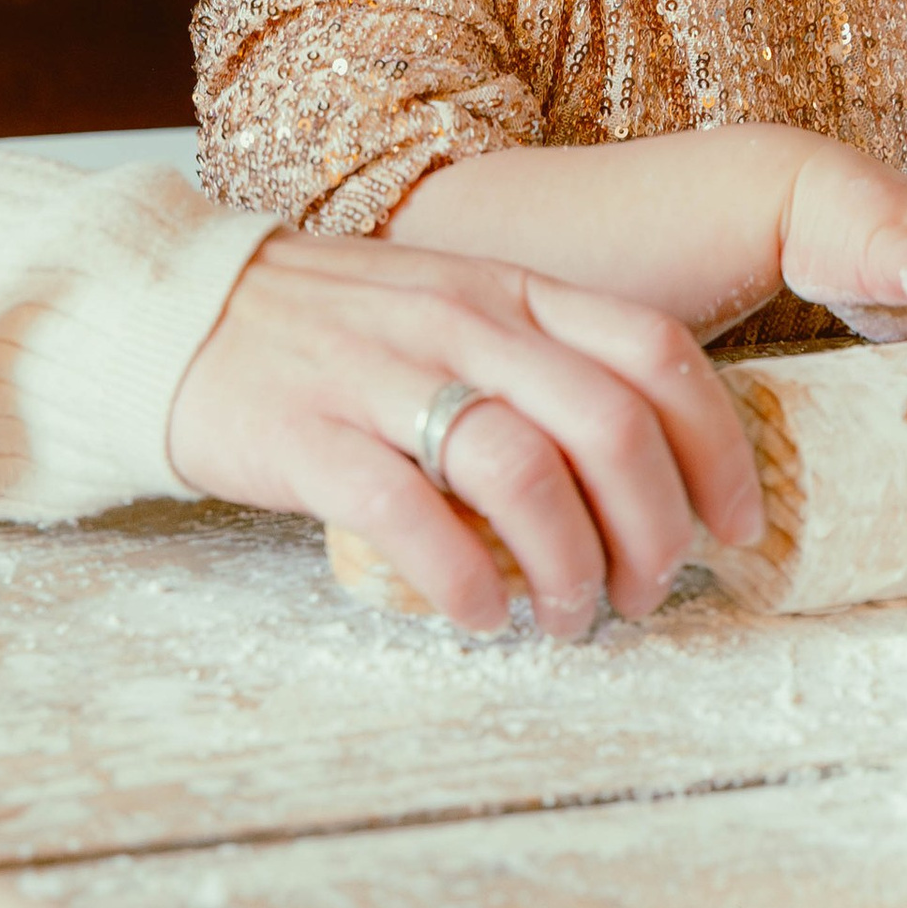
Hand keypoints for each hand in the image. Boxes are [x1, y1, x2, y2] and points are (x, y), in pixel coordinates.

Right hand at [165, 227, 762, 639]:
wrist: (171, 312)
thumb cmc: (325, 328)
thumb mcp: (449, 306)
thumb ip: (537, 358)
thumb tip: (637, 464)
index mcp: (511, 289)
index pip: (657, 351)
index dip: (718, 449)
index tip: (735, 526)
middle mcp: (463, 323)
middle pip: (610, 424)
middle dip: (654, 530)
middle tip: (647, 595)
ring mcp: (385, 375)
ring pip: (525, 474)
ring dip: (569, 567)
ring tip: (564, 618)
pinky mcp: (311, 436)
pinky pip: (412, 516)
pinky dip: (465, 581)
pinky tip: (479, 615)